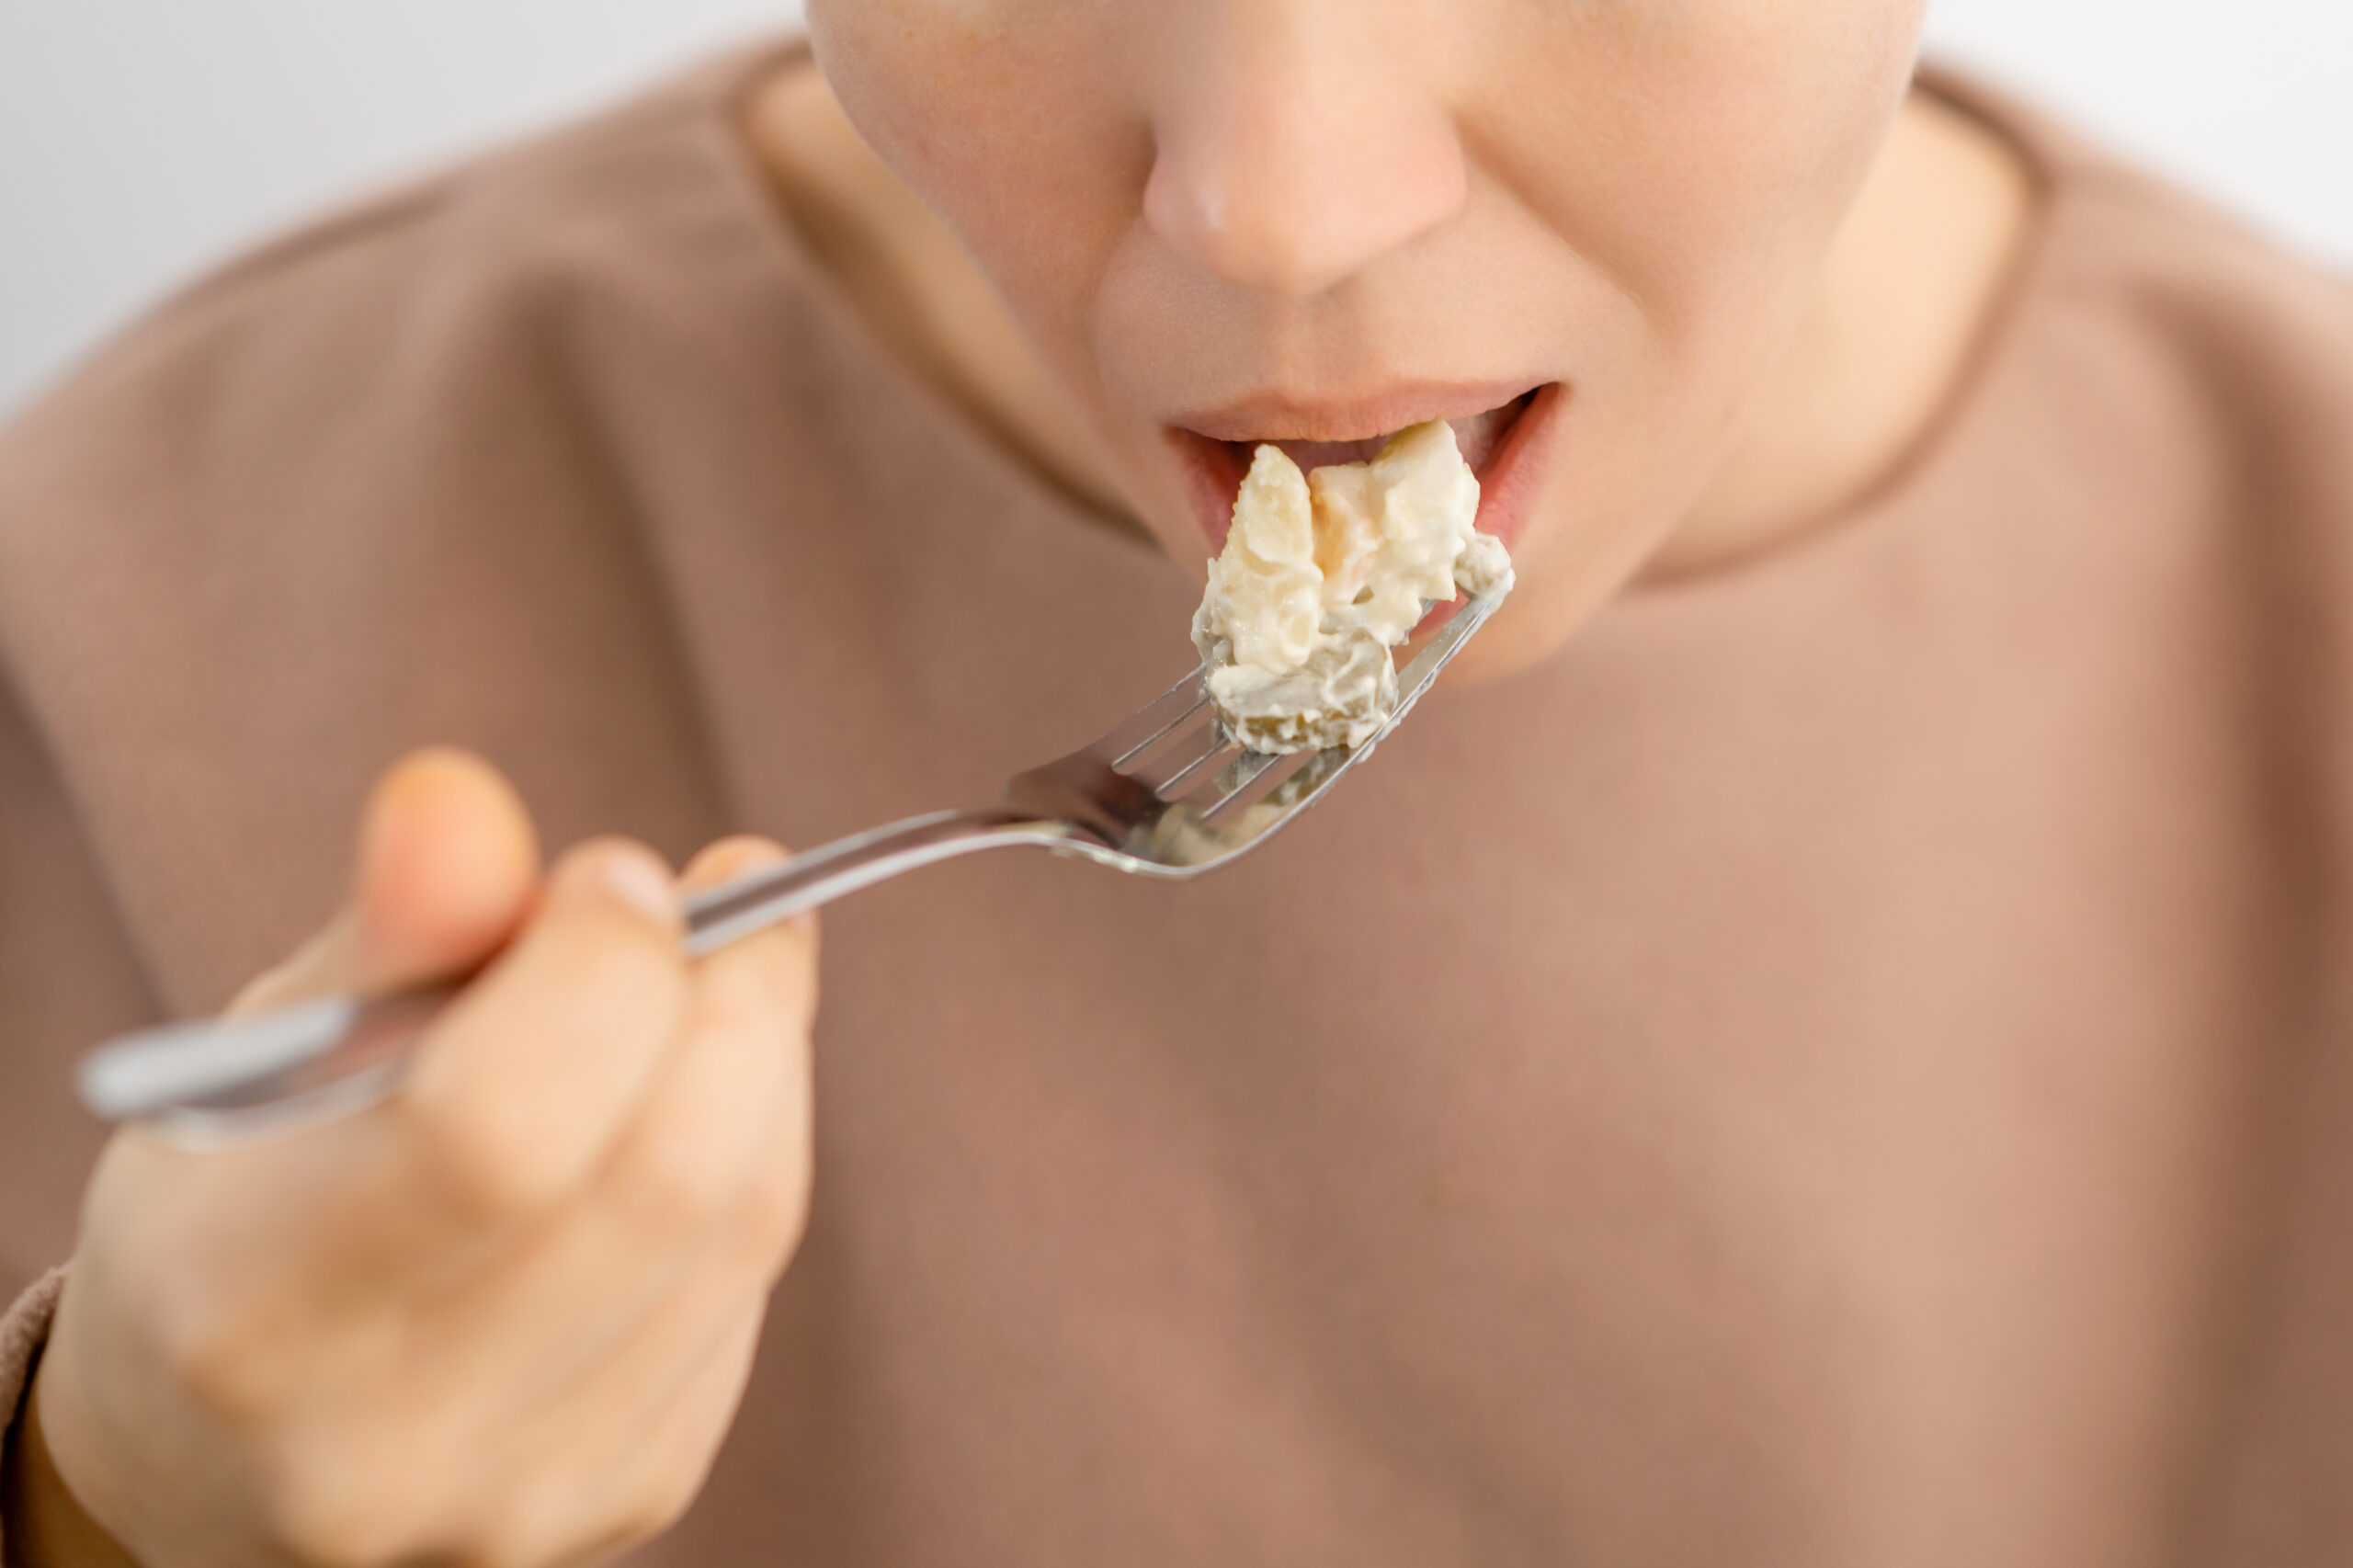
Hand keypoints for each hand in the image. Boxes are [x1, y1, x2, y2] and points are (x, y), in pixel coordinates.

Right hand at [25, 749, 816, 1567]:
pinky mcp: (637, 1489)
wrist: (225, 1456)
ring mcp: (532, 1487)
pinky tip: (695, 1098)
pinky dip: (755, 1150)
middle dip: (726, 990)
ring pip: (747, 1218)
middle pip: (668, 1175)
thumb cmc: (244, 1212)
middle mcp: (395, 1434)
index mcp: (253, 1306)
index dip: (600, 967)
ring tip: (706, 974)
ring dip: (760, 1055)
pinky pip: (756, 1279)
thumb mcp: (267, 1056)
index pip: (501, 1128)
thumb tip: (460, 801)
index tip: (614, 872)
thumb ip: (384, 935)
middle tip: (702, 900)